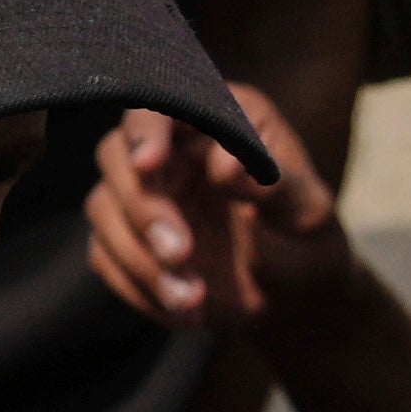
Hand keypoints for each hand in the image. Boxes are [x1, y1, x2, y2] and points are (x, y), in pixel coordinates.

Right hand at [80, 103, 332, 337]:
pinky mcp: (126, 238)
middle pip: (117, 156)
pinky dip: (139, 286)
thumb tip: (225, 164)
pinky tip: (185, 308)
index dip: (146, 129)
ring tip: (191, 298)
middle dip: (144, 209)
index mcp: (218, 120)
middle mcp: (172, 148)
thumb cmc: (307, 244)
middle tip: (181, 255)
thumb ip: (272, 186)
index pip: (164, 103)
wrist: (292, 300)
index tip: (149, 164)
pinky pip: (104, 255)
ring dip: (141, 258)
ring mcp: (143, 193)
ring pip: (103, 208)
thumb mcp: (307, 215)